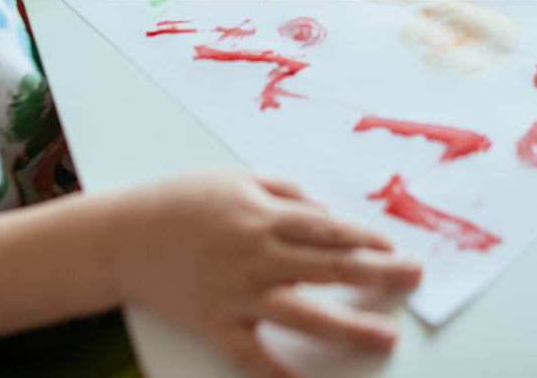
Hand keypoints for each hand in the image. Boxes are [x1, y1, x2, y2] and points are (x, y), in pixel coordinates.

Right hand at [110, 169, 421, 377]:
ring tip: (385, 338)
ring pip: (306, 314)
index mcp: (265, 215)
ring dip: (350, 327)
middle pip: (332, 267)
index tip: (396, 250)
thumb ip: (285, 192)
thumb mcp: (235, 179)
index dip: (369, 241)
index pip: (332, 230)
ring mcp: (239, 293)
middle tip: (414, 280)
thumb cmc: (180, 202)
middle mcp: (259, 254)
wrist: (122, 236)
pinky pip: (253, 355)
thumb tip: (327, 215)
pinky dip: (279, 375)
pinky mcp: (216, 324)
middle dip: (379, 274)